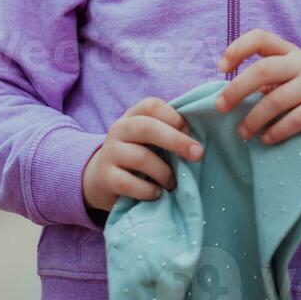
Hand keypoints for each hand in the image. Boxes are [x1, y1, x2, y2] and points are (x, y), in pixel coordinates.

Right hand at [82, 96, 203, 213]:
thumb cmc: (136, 156)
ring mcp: (110, 153)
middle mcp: (119, 130)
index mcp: (132, 116)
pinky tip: (157, 194)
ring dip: (164, 172)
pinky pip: (129, 183)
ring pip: (141, 157)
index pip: (151, 105)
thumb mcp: (148, 140)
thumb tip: (199, 139)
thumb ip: (167, 133)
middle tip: (198, 154)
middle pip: (146, 127)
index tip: (189, 130)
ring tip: (172, 183)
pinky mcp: (105, 177)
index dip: (173, 116)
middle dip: (176, 140)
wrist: (100, 178)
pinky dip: (148, 190)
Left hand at [214, 28, 300, 143]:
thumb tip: (228, 95)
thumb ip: (263, 75)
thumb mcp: (286, 71)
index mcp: (287, 49)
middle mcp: (300, 63)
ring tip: (242, 132)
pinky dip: (277, 131)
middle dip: (237, 89)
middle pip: (264, 69)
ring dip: (254, 118)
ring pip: (277, 99)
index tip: (221, 68)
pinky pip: (296, 120)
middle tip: (220, 106)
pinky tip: (265, 139)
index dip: (238, 49)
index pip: (260, 37)